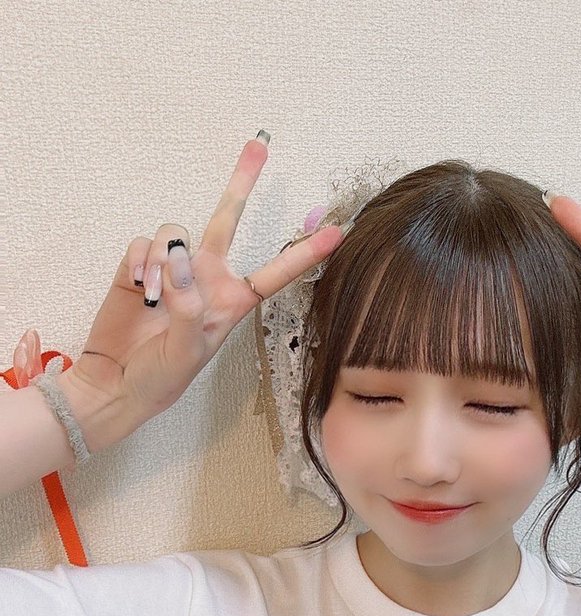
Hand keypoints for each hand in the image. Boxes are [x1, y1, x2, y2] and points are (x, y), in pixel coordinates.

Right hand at [57, 135, 345, 447]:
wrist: (117, 381)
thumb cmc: (162, 376)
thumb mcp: (186, 350)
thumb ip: (188, 305)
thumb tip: (181, 260)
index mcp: (232, 302)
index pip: (275, 272)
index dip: (305, 252)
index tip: (336, 230)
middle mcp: (207, 278)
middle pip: (228, 219)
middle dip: (241, 182)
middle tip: (259, 143)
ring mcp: (174, 269)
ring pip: (175, 232)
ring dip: (162, 260)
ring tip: (152, 297)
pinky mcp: (140, 266)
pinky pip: (143, 244)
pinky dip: (139, 263)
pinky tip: (138, 290)